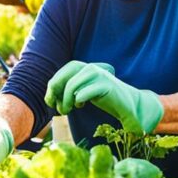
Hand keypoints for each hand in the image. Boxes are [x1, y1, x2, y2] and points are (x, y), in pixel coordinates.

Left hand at [45, 61, 163, 134]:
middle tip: (58, 108)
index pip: (61, 73)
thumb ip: (67, 91)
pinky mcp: (106, 86)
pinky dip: (78, 101)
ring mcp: (99, 76)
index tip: (51, 102)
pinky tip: (81, 105)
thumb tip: (48, 98)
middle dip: (56, 93)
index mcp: (84, 67)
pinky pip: (84, 93)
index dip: (53, 88)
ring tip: (68, 110)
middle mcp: (90, 68)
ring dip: (66, 101)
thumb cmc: (102, 98)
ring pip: (72, 86)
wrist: (128, 104)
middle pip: (64, 77)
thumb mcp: (82, 92)